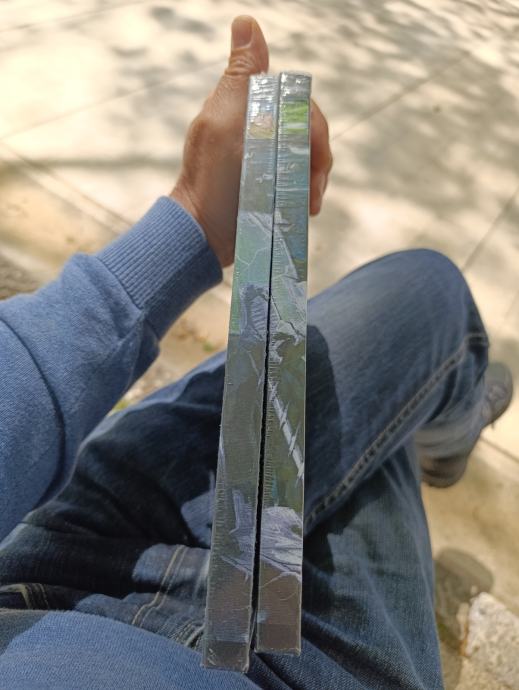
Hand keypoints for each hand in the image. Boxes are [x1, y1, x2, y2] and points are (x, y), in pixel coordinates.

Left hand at [170, 16, 332, 267]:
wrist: (206, 232)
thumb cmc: (209, 179)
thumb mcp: (222, 124)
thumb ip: (240, 77)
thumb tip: (246, 21)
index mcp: (248, 109)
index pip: (297, 101)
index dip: (311, 123)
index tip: (312, 151)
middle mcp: (260, 130)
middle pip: (308, 130)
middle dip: (317, 156)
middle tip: (313, 188)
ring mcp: (268, 159)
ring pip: (311, 157)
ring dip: (316, 178)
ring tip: (310, 202)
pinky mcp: (273, 186)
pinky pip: (304, 180)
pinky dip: (310, 192)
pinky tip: (307, 206)